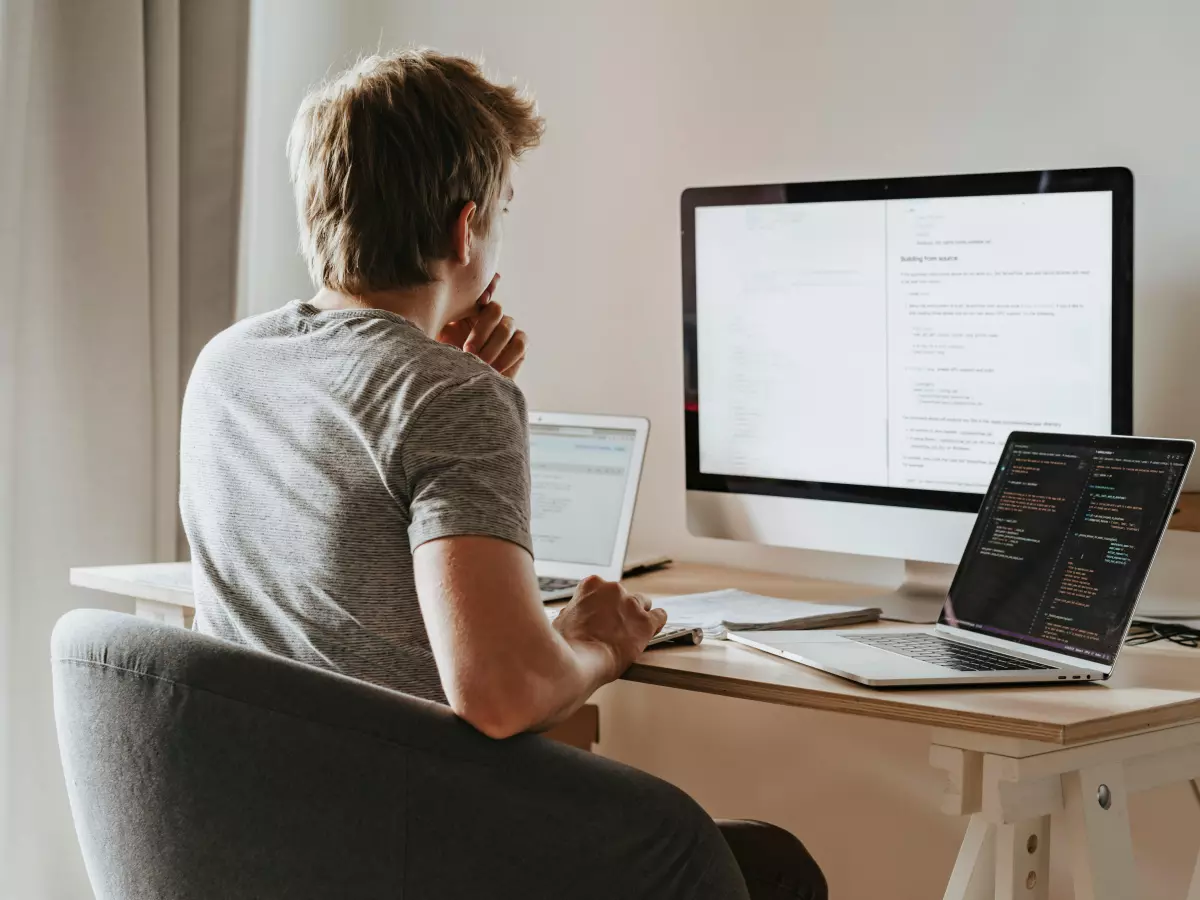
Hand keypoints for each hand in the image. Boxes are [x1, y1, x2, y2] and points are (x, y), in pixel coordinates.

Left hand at [438, 274, 526, 377]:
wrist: (456, 386)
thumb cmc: (442, 360)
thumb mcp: (435, 336)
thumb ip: (436, 318)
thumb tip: (437, 302)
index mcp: (471, 309)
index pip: (483, 291)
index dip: (485, 290)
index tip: (479, 302)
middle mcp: (493, 316)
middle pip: (496, 310)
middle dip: (482, 331)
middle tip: (468, 351)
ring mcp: (508, 330)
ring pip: (508, 328)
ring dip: (493, 346)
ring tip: (479, 363)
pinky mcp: (519, 347)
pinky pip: (520, 345)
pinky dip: (507, 357)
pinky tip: (494, 369)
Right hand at [552, 576, 667, 679]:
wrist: (577, 663)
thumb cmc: (565, 645)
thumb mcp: (561, 620)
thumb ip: (574, 612)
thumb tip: (575, 616)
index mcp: (591, 586)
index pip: (604, 589)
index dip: (604, 605)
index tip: (603, 616)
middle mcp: (613, 589)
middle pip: (624, 596)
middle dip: (621, 610)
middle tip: (615, 627)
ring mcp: (631, 605)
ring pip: (643, 603)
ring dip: (638, 615)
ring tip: (634, 630)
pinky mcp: (645, 622)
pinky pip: (660, 616)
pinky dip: (657, 623)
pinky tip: (654, 629)